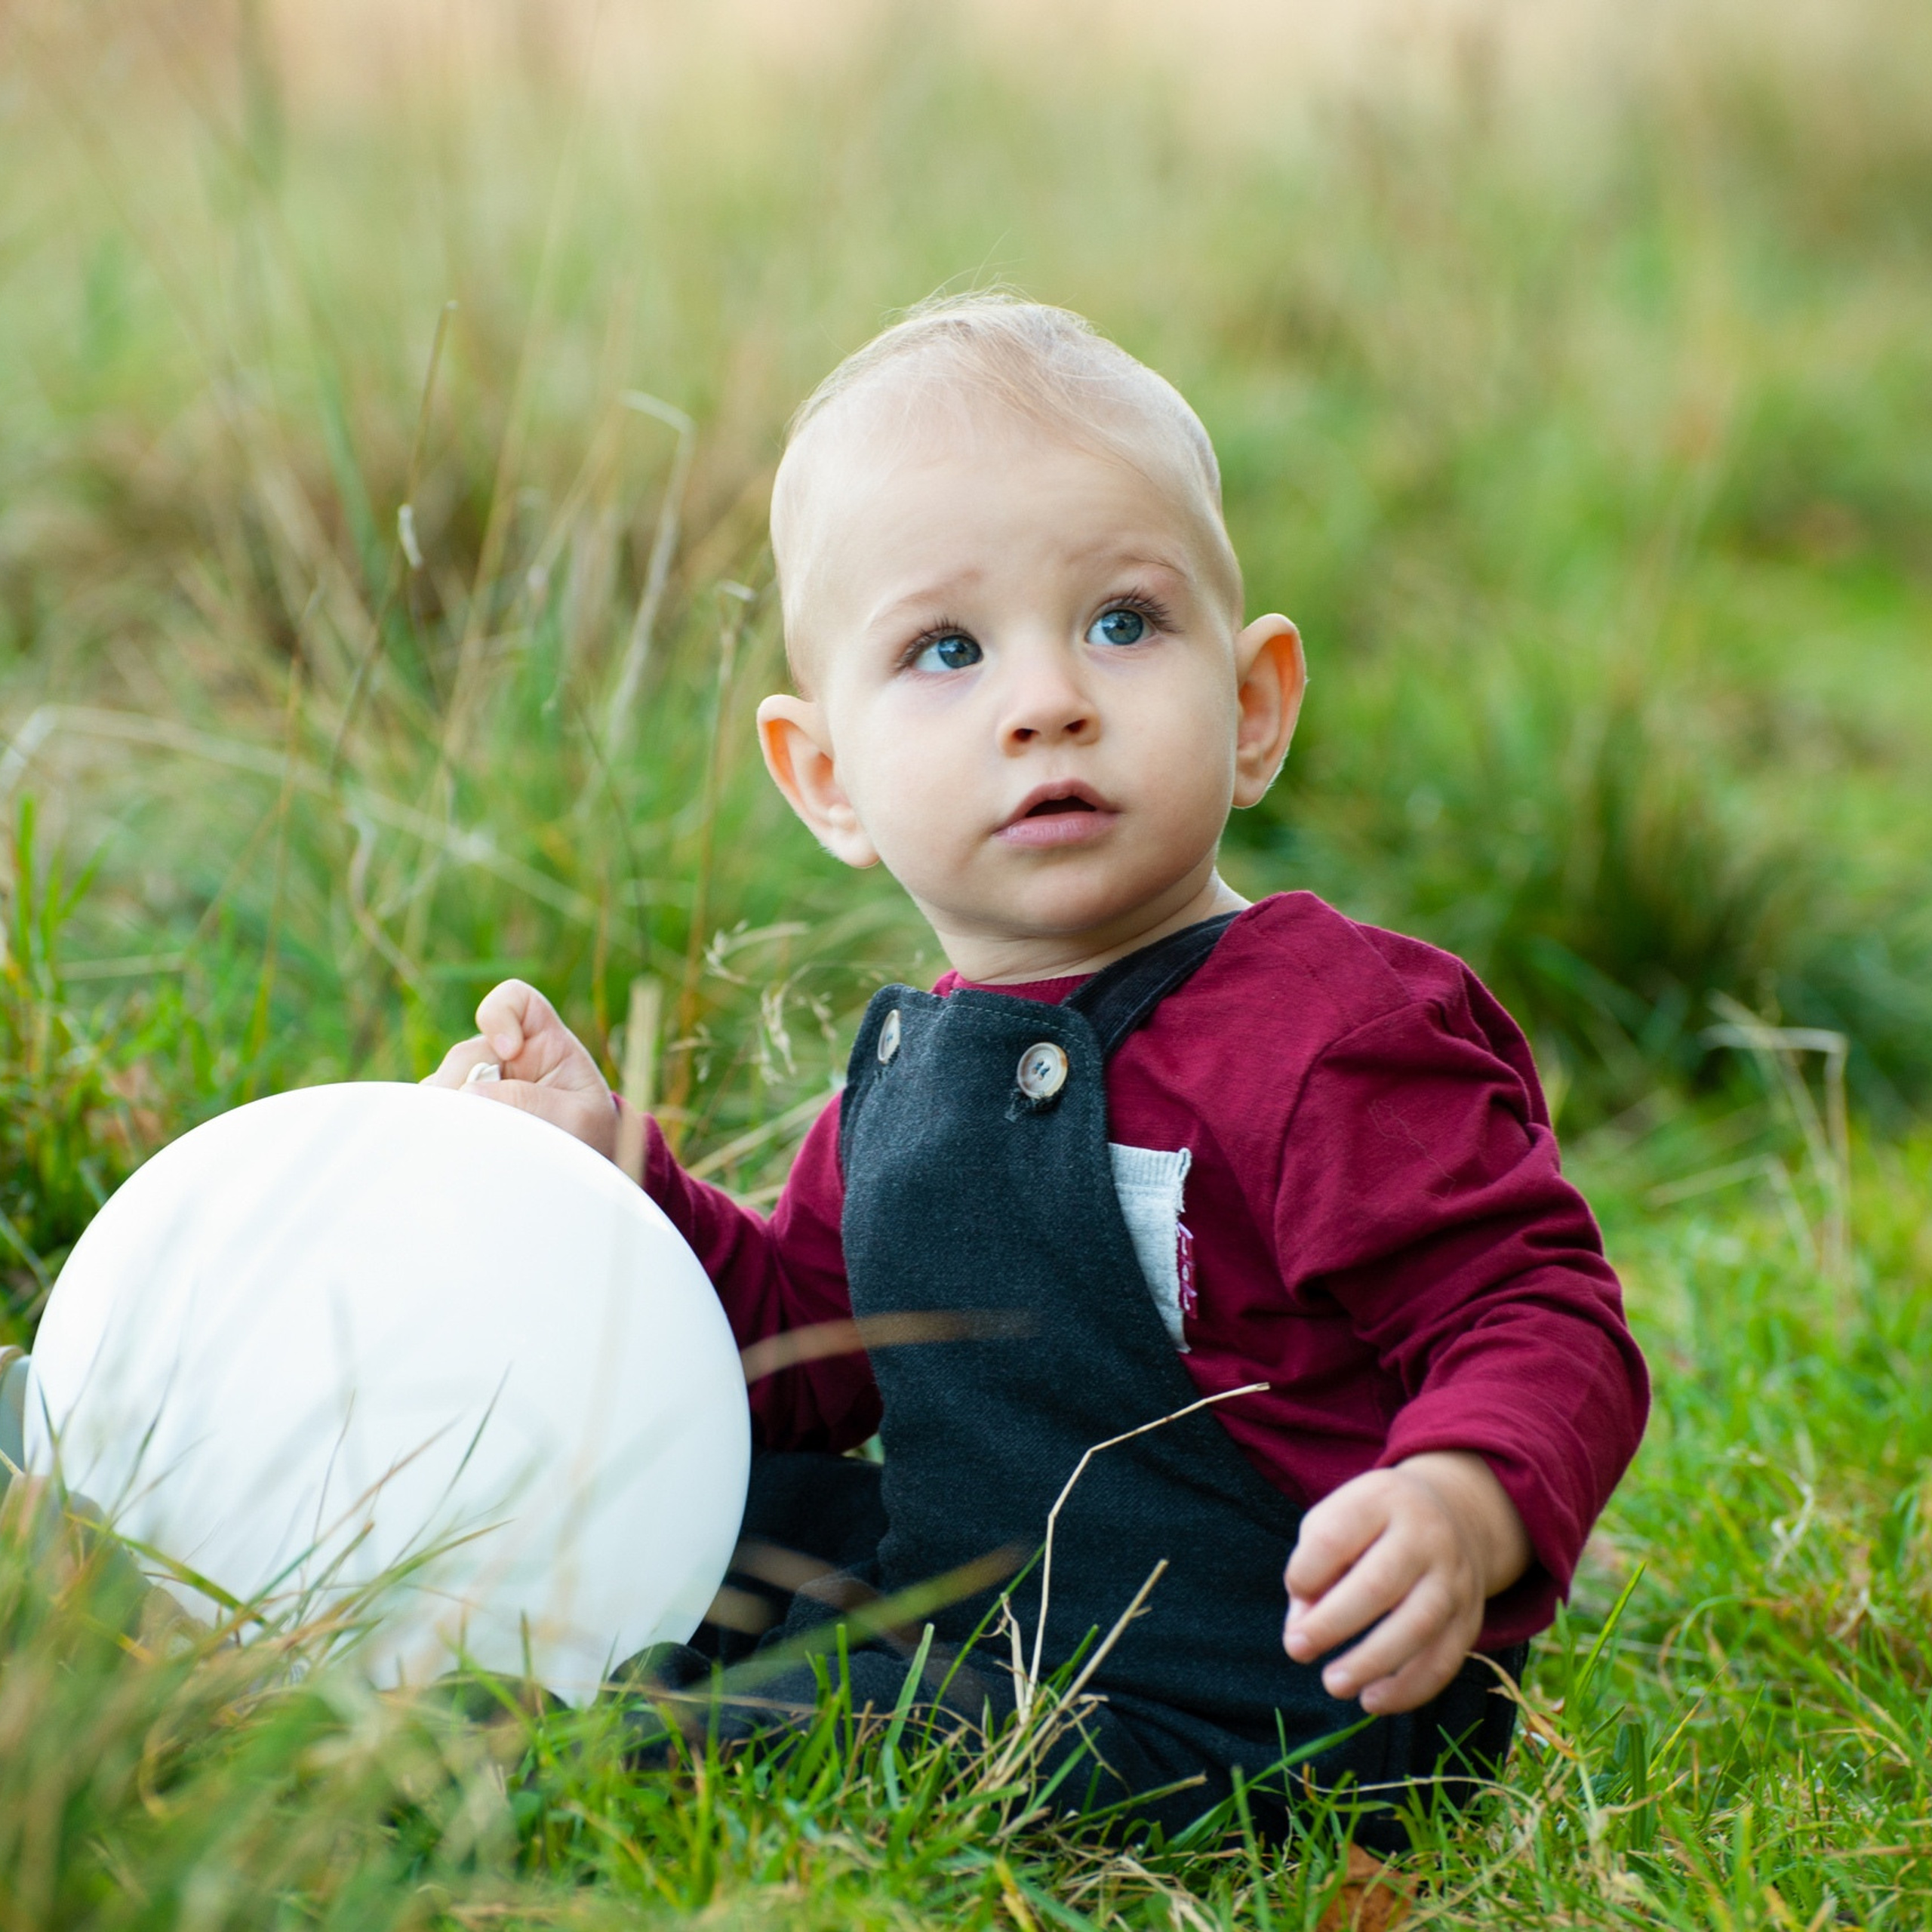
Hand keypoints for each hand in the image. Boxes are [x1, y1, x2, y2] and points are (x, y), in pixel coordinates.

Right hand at [422, 980, 618, 1162]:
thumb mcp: (575, 1118)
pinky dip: (442, 1126)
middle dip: (465, 1086)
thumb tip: (468, 1093)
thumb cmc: (587, 1132)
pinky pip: (436, 1109)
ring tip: (476, 1143)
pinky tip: (460, 1146)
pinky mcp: (461, 1107)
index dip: (500, 1015)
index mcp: (543, 1040)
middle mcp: (504, 1055)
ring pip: (444, 1083)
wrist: (579, 1163)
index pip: (515, 1000)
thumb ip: (531, 1101)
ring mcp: (478, 1080)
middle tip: (476, 1121)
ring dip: (452, 1112)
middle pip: (466, 1053)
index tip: (510, 1051)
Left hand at [1282, 1451, 1530, 1714]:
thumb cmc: (1372, 1526)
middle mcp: (1426, 1535)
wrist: (1454, 1515)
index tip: (1294, 1593)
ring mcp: (1454, 1578)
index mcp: (1382, 1500)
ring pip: (1416, 1626)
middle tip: (1297, 1650)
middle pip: (1378, 1585)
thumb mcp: (1337, 1520)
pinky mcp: (1471, 1617)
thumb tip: (1301, 1628)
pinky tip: (1372, 1700)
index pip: (1335, 1538)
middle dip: (1331, 1624)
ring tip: (1333, 1684)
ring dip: (1370, 1663)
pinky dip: (1408, 1689)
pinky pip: (1444, 1660)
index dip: (1305, 1573)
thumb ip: (1311, 1566)